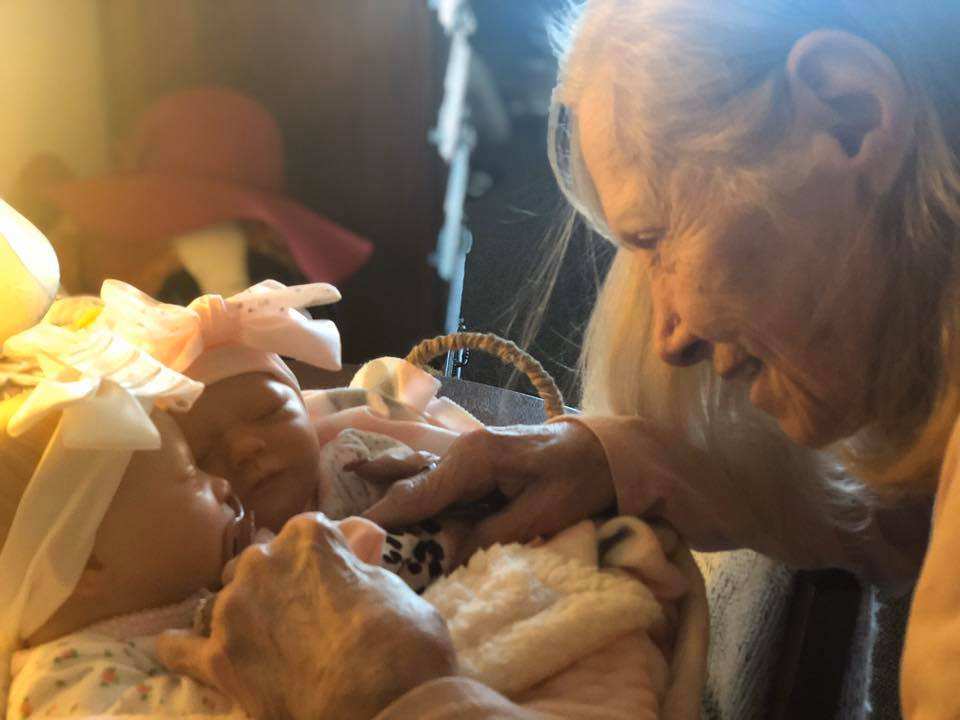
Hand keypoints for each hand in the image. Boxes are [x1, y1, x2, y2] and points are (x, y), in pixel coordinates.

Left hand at [157, 513, 456, 719]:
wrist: (391, 704)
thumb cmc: (403, 640)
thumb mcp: (390, 585)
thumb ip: (357, 562)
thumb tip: (356, 541)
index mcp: (307, 536)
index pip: (305, 532)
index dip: (321, 557)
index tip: (332, 577)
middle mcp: (264, 562)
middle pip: (260, 562)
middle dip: (279, 581)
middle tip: (304, 614)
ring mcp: (236, 611)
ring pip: (225, 599)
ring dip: (243, 612)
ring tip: (263, 637)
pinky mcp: (220, 661)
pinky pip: (182, 648)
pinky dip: (180, 647)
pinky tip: (175, 645)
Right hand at [363, 421, 614, 562]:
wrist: (602, 450)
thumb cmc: (578, 478)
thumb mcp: (542, 512)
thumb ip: (494, 534)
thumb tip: (451, 558)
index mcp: (474, 459)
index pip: (418, 494)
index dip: (383, 519)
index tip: (347, 537)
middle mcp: (460, 454)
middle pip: (410, 489)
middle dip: (376, 514)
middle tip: (338, 537)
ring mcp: (465, 458)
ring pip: (415, 482)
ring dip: (385, 501)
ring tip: (343, 514)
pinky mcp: (473, 468)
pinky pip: (431, 481)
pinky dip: (404, 487)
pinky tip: (369, 477)